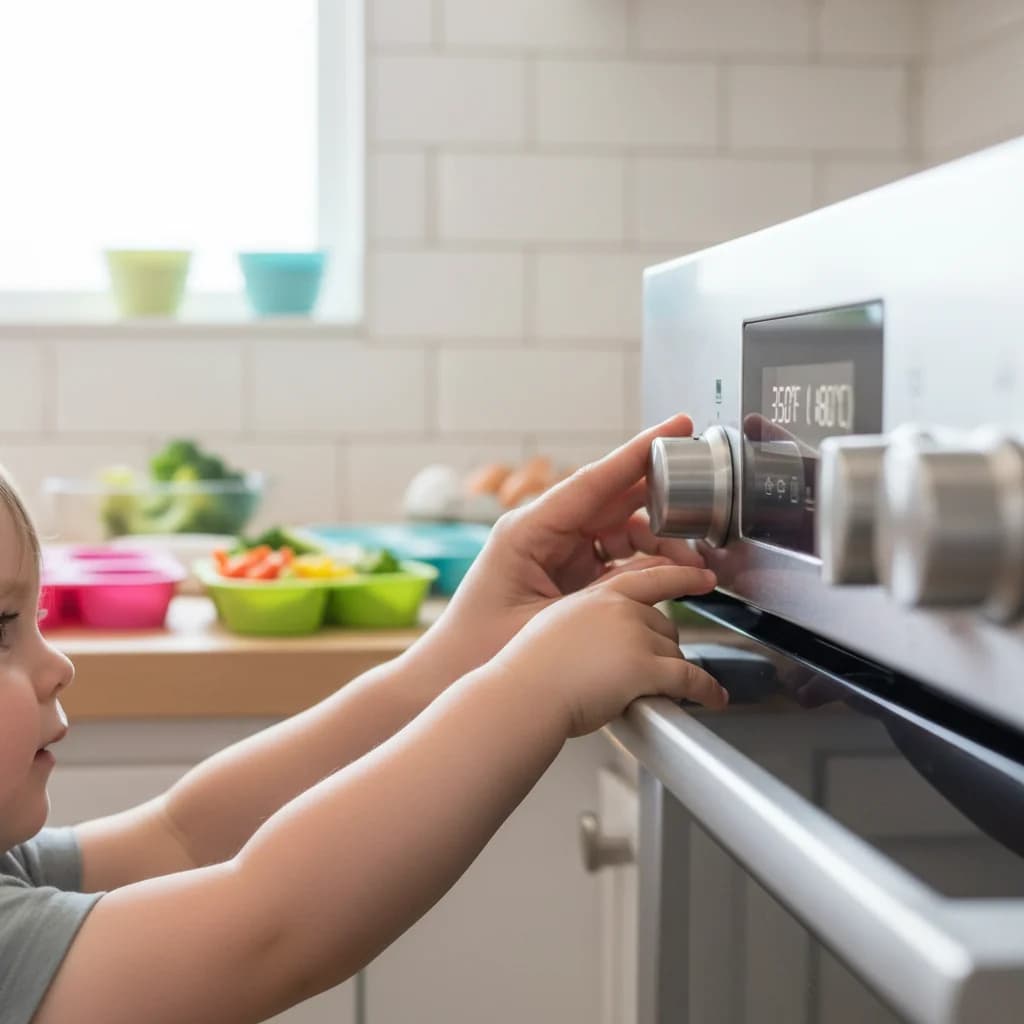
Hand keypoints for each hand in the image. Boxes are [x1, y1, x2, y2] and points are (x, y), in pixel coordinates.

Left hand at [412, 415, 705, 686]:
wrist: (448, 678)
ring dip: (658, 542)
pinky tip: (669, 577)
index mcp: (528, 530)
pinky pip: (613, 557)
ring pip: (619, 529)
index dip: (639, 453)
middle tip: (703, 507)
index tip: (676, 428)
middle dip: (662, 502)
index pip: (594, 480)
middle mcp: (542, 532)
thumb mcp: (551, 619)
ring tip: (692, 566)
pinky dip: (643, 564)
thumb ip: (609, 594)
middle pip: (613, 500)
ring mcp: (554, 551)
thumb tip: (663, 573)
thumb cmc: (481, 649)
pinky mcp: (563, 573)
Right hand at [491, 563, 726, 737]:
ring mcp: (635, 636)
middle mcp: (621, 609)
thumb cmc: (530, 670)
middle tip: (650, 668)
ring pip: (676, 653)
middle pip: (665, 625)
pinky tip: (714, 697)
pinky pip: (689, 678)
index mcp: (598, 596)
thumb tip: (606, 638)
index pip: (650, 577)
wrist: (525, 693)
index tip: (702, 576)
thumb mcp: (557, 626)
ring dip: (675, 672)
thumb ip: (588, 622)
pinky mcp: (645, 667)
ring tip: (664, 690)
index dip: (683, 576)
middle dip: (663, 647)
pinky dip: (707, 690)